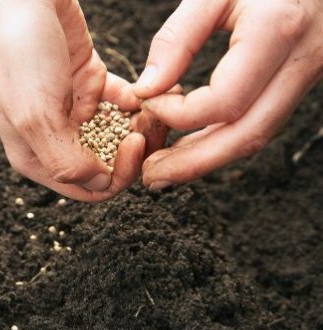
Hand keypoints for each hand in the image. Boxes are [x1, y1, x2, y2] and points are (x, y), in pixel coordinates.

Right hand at [0, 0, 156, 201]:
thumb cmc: (18, 54)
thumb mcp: (36, 116)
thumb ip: (65, 161)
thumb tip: (99, 183)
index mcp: (34, 156)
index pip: (86, 188)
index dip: (116, 175)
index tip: (134, 143)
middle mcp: (54, 138)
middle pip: (107, 164)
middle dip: (135, 151)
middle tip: (153, 125)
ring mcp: (72, 110)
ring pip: (118, 135)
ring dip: (142, 126)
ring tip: (157, 107)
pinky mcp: (89, 82)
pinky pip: (121, 103)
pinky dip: (137, 100)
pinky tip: (146, 89)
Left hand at [134, 0, 322, 189]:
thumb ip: (178, 38)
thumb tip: (146, 89)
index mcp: (277, 30)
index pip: (225, 101)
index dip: (179, 114)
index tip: (146, 104)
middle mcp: (302, 61)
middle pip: (247, 134)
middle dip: (194, 163)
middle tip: (150, 177)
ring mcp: (308, 74)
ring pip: (257, 135)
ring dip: (207, 159)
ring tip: (162, 170)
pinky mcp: (301, 79)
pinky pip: (261, 121)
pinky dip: (223, 140)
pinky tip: (190, 147)